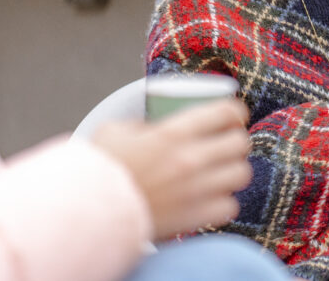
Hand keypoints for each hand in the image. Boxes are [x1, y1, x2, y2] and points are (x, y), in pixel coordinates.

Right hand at [92, 98, 251, 239]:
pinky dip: (223, 201)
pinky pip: (229, 205)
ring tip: (221, 170)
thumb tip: (157, 124)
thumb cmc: (98, 170)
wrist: (87, 214)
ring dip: (232, 170)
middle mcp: (190, 159)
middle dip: (235, 139)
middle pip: (240, 142)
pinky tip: (211, 197)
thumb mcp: (116, 131)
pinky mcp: (195, 217)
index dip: (234, 111)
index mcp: (172, 133)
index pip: (226, 112)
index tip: (232, 115)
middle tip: (225, 142)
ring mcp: (196, 190)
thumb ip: (144, 124)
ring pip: (241, 173)